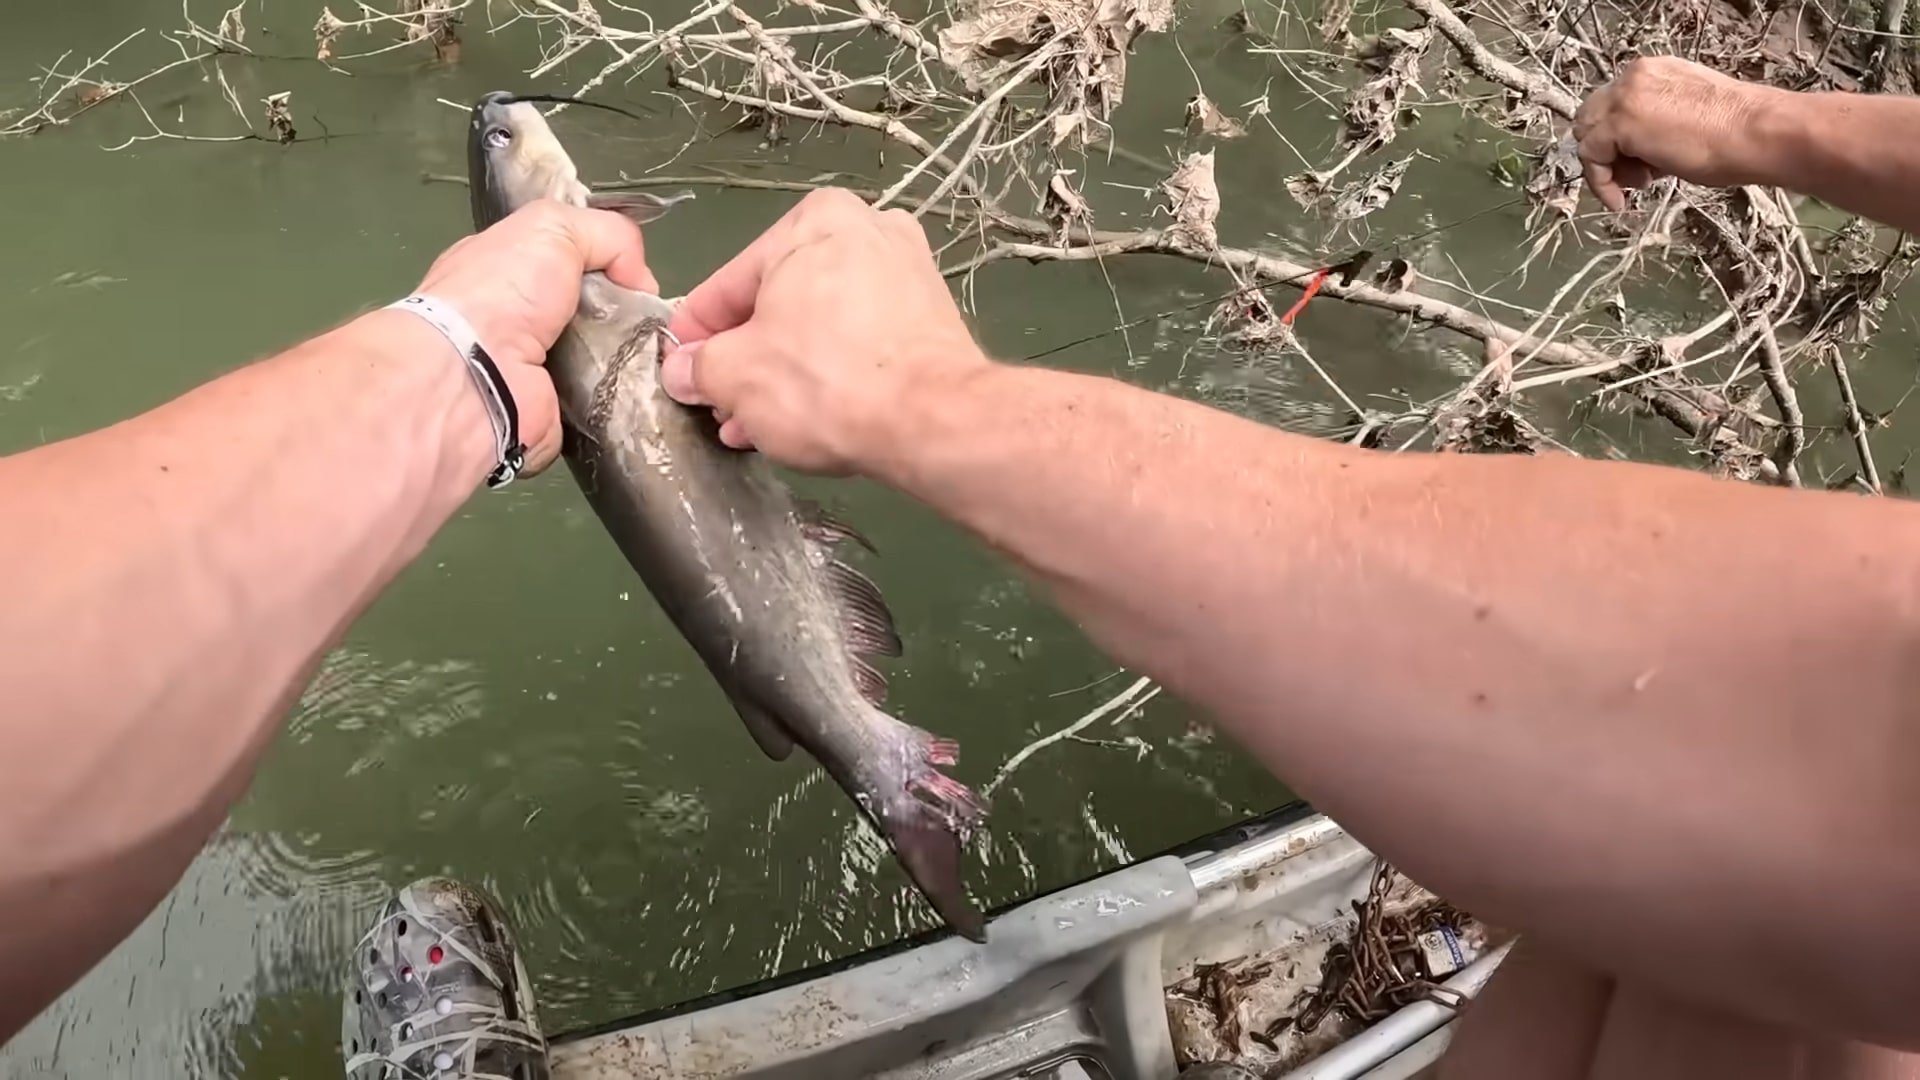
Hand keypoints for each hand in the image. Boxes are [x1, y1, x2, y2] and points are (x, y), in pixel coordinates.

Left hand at [412, 199, 656, 473]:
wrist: (474, 376)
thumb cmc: (502, 292)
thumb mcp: (552, 227)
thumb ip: (606, 234)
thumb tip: (639, 279)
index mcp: (505, 271)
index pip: (566, 260)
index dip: (606, 262)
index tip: (633, 274)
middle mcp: (518, 319)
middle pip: (595, 309)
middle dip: (628, 310)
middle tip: (650, 315)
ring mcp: (537, 369)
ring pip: (607, 354)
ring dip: (634, 351)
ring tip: (654, 348)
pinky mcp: (556, 411)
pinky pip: (605, 397)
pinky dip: (626, 390)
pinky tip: (640, 379)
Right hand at [660, 188, 987, 475]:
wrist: (933, 422)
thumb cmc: (825, 381)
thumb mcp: (734, 375)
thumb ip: (698, 366)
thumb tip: (682, 370)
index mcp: (816, 220)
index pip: (732, 280)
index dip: (696, 330)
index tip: (678, 365)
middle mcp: (869, 231)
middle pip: (779, 302)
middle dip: (745, 356)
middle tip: (718, 401)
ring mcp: (908, 275)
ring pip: (819, 326)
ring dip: (782, 372)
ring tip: (753, 423)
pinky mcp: (932, 321)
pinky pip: (860, 342)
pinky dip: (829, 373)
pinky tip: (803, 418)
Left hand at [1574, 56, 1779, 211]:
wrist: (1756, 133)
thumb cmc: (1735, 134)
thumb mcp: (1686, 123)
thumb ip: (1654, 129)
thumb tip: (1637, 155)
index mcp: (1654, 72)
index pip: (1614, 105)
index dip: (1619, 140)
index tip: (1638, 165)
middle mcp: (1636, 76)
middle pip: (1593, 117)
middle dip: (1608, 151)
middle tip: (1636, 177)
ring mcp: (1626, 96)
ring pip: (1588, 136)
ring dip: (1607, 166)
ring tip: (1641, 184)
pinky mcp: (1620, 122)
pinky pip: (1590, 157)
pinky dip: (1600, 183)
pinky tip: (1619, 200)